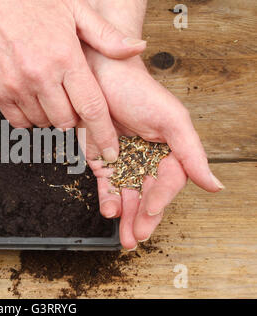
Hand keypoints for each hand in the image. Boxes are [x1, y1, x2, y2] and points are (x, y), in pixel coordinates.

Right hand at [0, 0, 145, 161]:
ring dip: (53, 118)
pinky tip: (34, 100)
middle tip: (75, 107)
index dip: (103, 135)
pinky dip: (30, 118)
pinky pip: (19, 122)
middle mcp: (40, 76)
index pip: (91, 108)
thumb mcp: (75, 10)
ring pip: (43, 124)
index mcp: (65, 57)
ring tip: (52, 96)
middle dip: (77, 121)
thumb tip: (136, 48)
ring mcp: (16, 86)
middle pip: (67, 122)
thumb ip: (106, 36)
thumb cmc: (30, 1)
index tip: (110, 152)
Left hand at [79, 0, 223, 249]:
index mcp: (169, 151)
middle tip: (137, 239)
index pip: (168, 184)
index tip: (150, 213)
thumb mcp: (172, 120)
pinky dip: (108, 199)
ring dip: (126, 216)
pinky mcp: (102, 160)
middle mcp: (147, 158)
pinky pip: (106, 185)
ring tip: (125, 237)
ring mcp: (124, 160)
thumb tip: (215, 186)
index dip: (160, 201)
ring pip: (127, 195)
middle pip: (147, 195)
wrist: (101, 75)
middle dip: (143, 218)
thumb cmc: (139, 91)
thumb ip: (191, 154)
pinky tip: (109, 211)